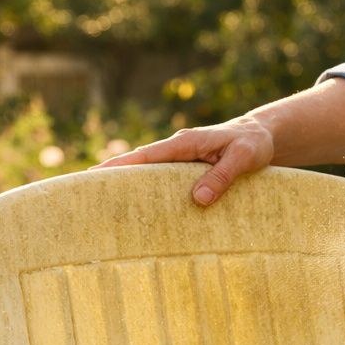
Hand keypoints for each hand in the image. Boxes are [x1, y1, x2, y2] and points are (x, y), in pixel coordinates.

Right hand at [94, 115, 275, 205]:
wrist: (261, 136)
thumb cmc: (253, 145)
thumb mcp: (243, 158)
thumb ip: (222, 177)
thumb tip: (197, 201)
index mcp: (185, 143)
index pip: (147, 156)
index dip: (121, 166)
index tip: (96, 175)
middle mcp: (177, 149)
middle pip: (138, 164)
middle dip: (112, 176)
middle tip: (84, 194)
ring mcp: (179, 159)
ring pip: (147, 173)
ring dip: (127, 186)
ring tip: (101, 205)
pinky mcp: (185, 170)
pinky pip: (161, 180)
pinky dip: (146, 190)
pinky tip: (137, 208)